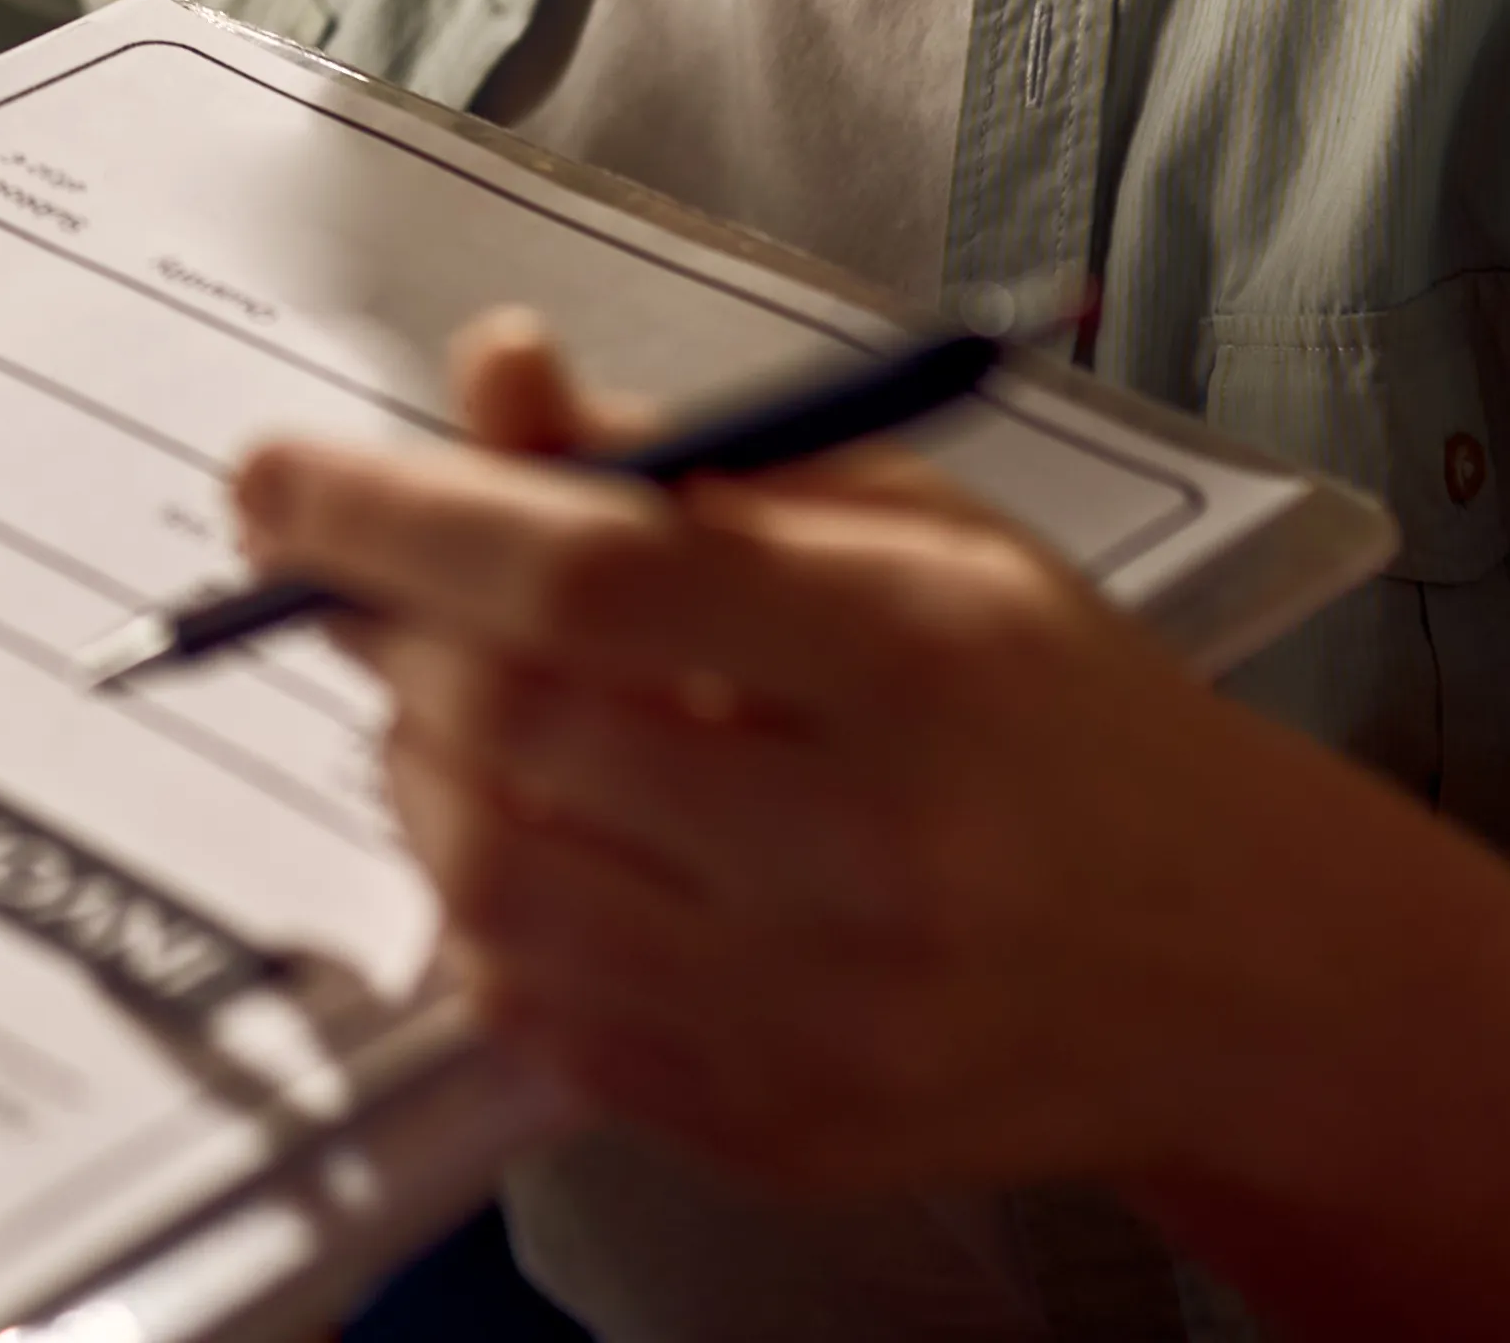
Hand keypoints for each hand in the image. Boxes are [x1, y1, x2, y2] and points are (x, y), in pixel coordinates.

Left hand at [236, 312, 1389, 1211]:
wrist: (1236, 967)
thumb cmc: (1050, 708)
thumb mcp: (908, 524)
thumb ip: (679, 459)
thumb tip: (487, 377)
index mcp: (922, 656)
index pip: (590, 577)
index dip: (399, 520)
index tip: (273, 478)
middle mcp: (881, 852)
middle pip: (519, 734)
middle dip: (395, 642)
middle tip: (368, 589)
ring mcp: (832, 1020)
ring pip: (494, 886)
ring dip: (419, 776)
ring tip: (456, 709)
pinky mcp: (786, 1133)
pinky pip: (539, 1019)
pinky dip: (483, 910)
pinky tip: (535, 834)